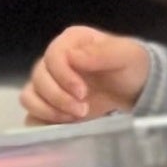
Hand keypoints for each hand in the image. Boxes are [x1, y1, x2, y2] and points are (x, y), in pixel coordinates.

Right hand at [22, 26, 151, 123]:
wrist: (136, 89)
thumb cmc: (132, 67)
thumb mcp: (126, 55)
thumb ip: (102, 53)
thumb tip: (72, 57)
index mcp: (70, 42)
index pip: (52, 56)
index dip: (63, 77)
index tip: (83, 93)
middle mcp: (54, 60)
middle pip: (38, 78)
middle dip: (58, 98)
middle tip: (83, 110)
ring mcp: (49, 83)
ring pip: (29, 96)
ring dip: (49, 110)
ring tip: (75, 117)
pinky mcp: (48, 104)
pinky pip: (31, 113)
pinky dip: (42, 121)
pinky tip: (63, 124)